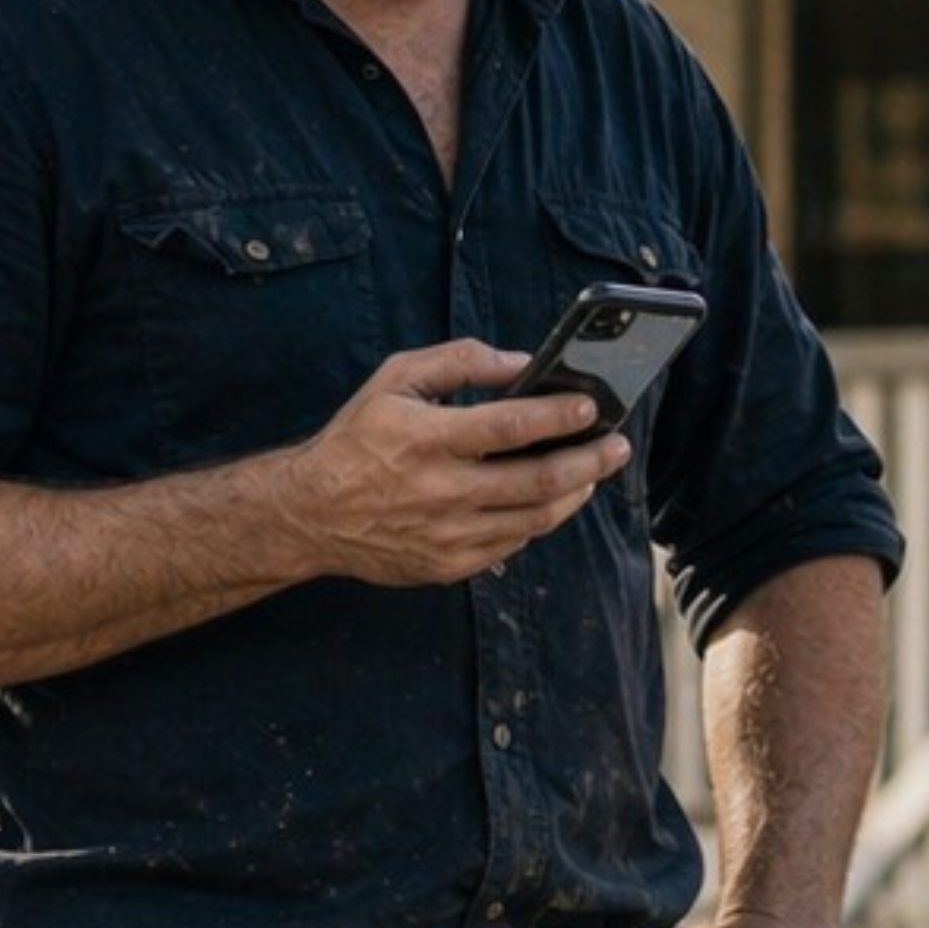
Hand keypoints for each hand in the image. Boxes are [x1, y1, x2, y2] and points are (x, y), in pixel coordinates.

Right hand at [279, 342, 626, 587]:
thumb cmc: (357, 439)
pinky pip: (513, 543)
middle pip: (538, 480)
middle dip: (589, 462)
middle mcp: (442, 491)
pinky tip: (552, 500)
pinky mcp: (450, 566)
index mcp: (427, 438)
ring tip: (593, 473)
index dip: (559, 416)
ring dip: (575, 494)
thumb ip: (459, 361)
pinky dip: (539, 520)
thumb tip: (520, 362)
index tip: (592, 408)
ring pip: (535, 518)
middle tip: (616, 447)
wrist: (312, 514)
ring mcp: (448, 534)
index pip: (511, 426)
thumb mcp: (395, 379)